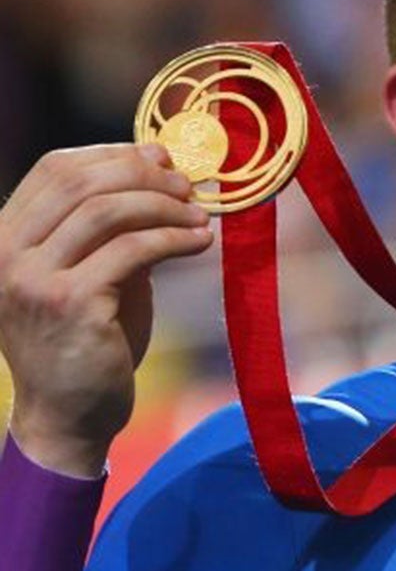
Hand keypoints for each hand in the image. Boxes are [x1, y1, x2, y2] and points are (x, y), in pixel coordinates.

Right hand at [0, 144, 214, 475]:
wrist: (71, 415)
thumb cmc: (90, 339)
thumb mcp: (95, 268)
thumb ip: (114, 223)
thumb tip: (161, 162)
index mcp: (4, 238)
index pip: (55, 169)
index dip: (114, 154)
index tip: (163, 158)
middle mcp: (6, 254)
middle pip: (81, 181)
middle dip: (145, 175)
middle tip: (189, 185)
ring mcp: (32, 279)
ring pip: (107, 210)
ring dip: (165, 205)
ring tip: (201, 216)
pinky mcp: (69, 303)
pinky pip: (131, 249)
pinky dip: (174, 237)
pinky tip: (201, 242)